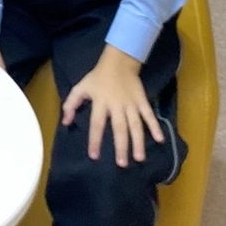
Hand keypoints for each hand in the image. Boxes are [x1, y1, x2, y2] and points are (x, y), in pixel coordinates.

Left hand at [60, 45, 164, 166]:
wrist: (119, 62)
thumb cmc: (98, 77)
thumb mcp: (81, 87)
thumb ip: (71, 103)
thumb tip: (65, 122)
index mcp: (100, 103)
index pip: (96, 124)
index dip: (95, 140)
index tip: (94, 156)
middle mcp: (116, 105)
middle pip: (119, 127)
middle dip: (121, 146)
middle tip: (122, 163)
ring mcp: (131, 104)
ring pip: (135, 124)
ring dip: (138, 141)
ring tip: (139, 158)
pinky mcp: (142, 101)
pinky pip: (149, 115)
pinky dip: (155, 126)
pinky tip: (160, 139)